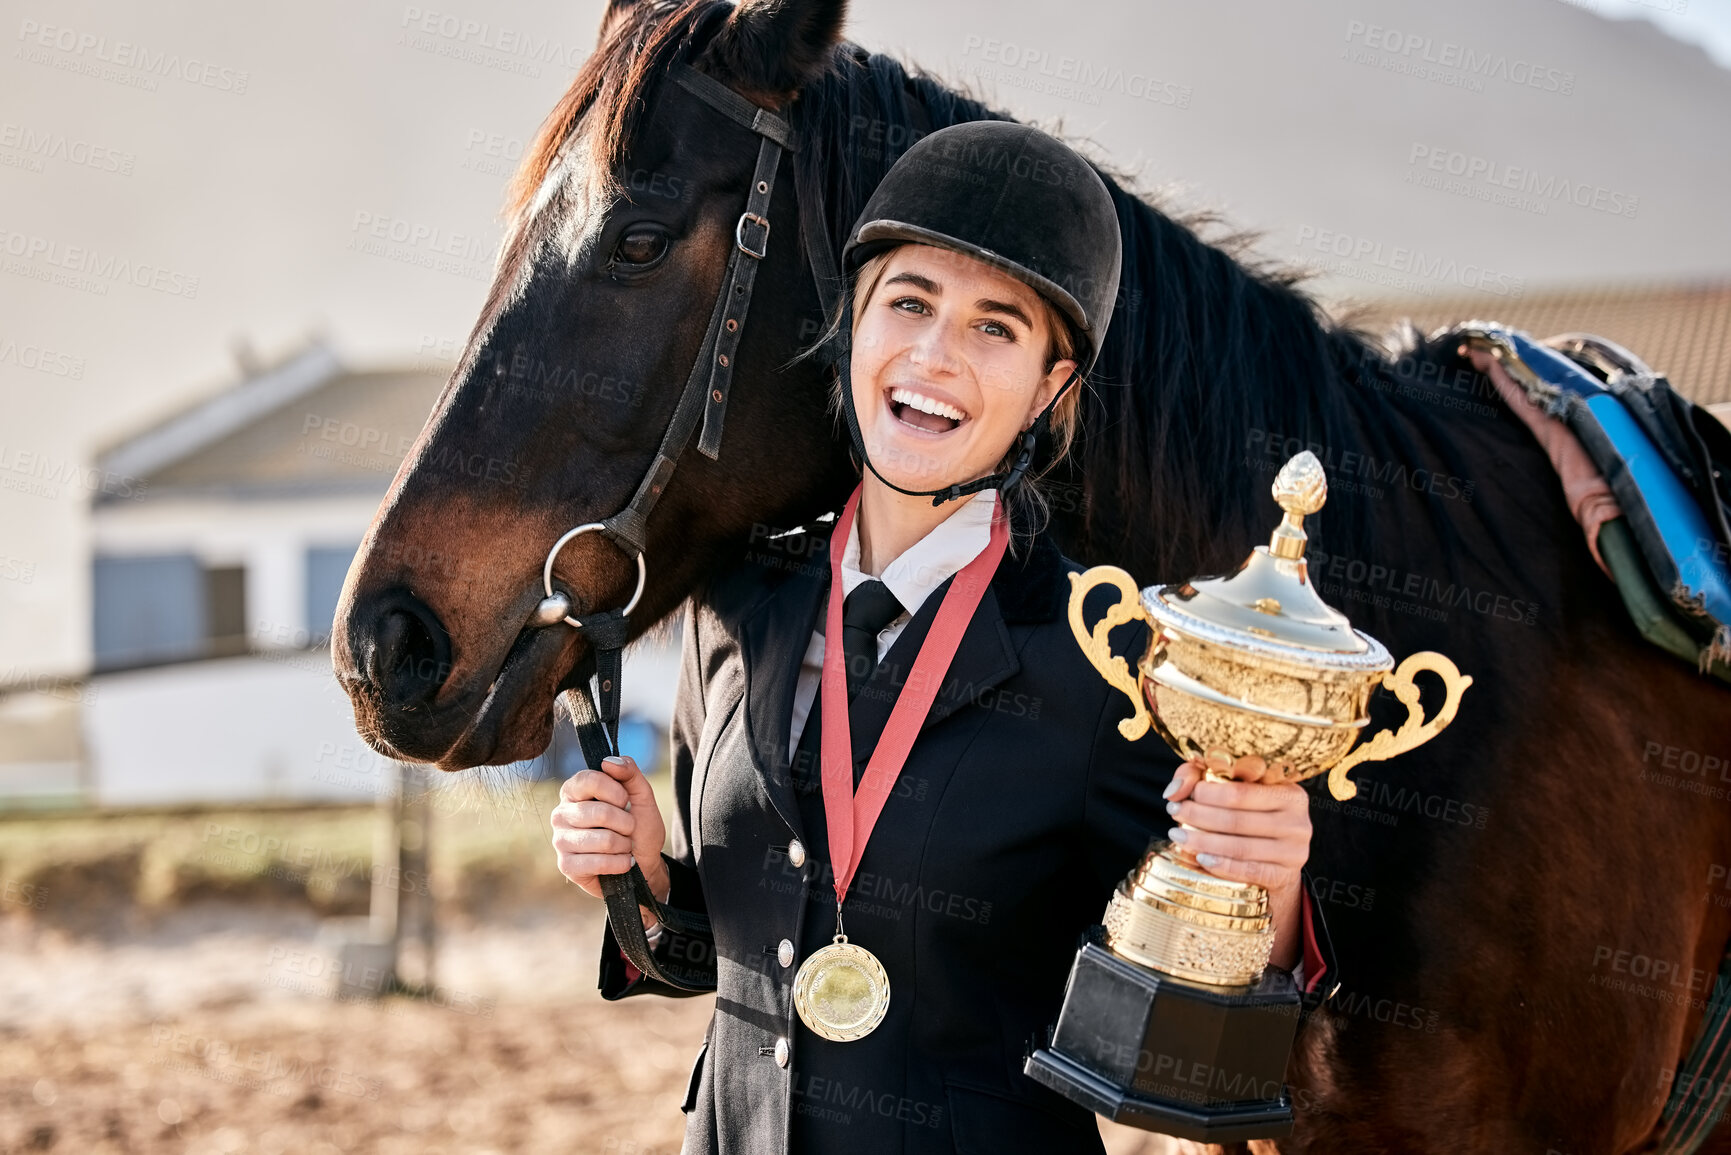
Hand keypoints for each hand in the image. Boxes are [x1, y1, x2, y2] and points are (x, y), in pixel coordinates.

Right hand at [551, 755, 670, 921]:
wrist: (644, 864)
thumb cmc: (639, 828)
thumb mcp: (642, 796)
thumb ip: (629, 773)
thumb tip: (609, 761)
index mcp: (574, 791)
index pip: (588, 780)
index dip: (615, 792)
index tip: (626, 802)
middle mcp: (561, 813)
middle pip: (599, 812)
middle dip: (626, 823)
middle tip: (628, 829)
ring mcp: (560, 840)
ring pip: (602, 839)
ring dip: (624, 845)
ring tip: (624, 846)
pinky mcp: (566, 865)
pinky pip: (598, 862)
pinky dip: (619, 863)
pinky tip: (621, 863)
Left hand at [1161, 755, 1311, 969]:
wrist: (1277, 862)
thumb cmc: (1250, 817)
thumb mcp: (1232, 790)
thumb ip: (1199, 777)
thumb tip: (1174, 791)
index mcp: (1287, 791)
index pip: (1240, 789)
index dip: (1206, 792)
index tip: (1182, 795)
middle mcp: (1297, 819)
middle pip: (1236, 818)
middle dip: (1198, 815)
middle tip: (1174, 813)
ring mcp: (1294, 849)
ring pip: (1239, 845)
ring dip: (1202, 841)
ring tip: (1178, 836)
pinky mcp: (1285, 874)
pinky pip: (1248, 870)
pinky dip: (1221, 865)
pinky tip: (1200, 858)